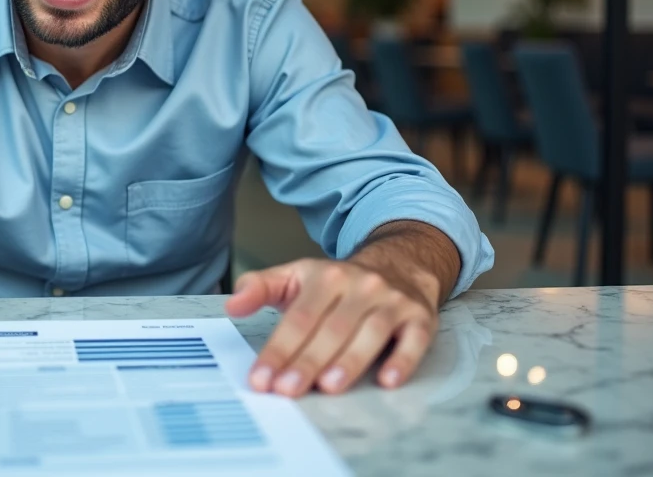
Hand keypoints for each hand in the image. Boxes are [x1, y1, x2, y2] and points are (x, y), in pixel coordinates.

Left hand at [225, 257, 440, 396]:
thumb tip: (232, 304)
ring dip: (349, 361)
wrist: (399, 263)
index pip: (299, 317)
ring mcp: (392, 301)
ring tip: (328, 387)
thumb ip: (261, 287)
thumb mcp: (297, 276)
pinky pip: (414, 340)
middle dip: (308, 361)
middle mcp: (360, 286)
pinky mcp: (420, 318)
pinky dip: (403, 360)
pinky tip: (388, 380)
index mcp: (326, 277)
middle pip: (331, 328)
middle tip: (287, 390)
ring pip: (370, 333)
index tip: (262, 378)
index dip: (279, 349)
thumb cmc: (338, 283)